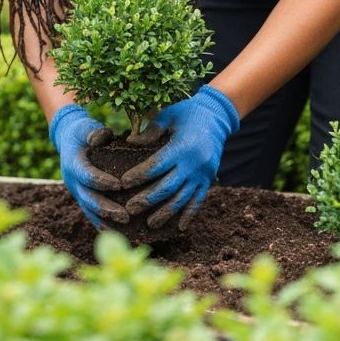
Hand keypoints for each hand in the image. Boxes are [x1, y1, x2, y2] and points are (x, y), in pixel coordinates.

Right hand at [49, 105, 128, 229]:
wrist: (67, 138)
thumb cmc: (81, 131)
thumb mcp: (85, 126)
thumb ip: (93, 131)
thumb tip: (103, 135)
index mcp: (73, 163)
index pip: (86, 175)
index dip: (101, 180)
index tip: (119, 185)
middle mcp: (72, 181)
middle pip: (88, 198)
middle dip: (106, 209)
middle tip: (125, 216)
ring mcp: (76, 191)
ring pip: (89, 210)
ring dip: (106, 220)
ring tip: (125, 228)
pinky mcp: (82, 196)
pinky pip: (91, 212)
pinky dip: (102, 222)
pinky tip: (118, 232)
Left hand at [122, 85, 238, 229]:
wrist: (217, 116)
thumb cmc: (187, 113)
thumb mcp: (168, 116)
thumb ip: (150, 131)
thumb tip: (129, 143)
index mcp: (182, 147)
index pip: (156, 166)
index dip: (139, 176)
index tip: (123, 183)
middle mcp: (193, 163)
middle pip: (167, 187)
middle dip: (147, 200)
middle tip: (130, 209)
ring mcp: (203, 173)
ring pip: (182, 198)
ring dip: (166, 213)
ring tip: (150, 224)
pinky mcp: (209, 179)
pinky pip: (199, 200)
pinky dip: (189, 214)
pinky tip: (180, 227)